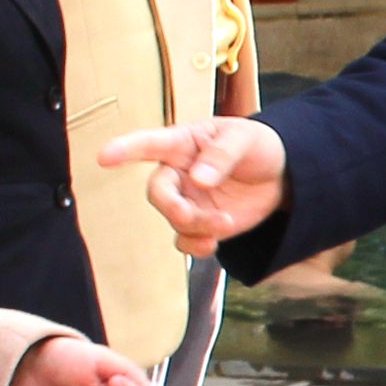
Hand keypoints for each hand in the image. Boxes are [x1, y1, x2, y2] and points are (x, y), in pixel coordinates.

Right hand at [106, 117, 285, 252]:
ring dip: (197, 226)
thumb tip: (199, 178)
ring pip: (175, 220)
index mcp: (184, 143)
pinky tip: (213, 244)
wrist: (281, 176)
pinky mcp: (200, 223)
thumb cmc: (257, 146)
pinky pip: (185, 240)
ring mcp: (188, 199)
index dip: (126, 149)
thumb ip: (222, 155)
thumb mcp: (245, 139)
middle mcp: (178, 172)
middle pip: (158, 192)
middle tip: (187, 215)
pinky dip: (196, 246)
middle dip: (170, 206)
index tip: (104, 157)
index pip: (150, 144)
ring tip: (226, 222)